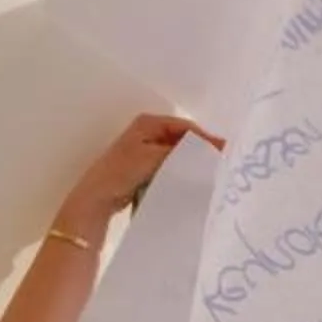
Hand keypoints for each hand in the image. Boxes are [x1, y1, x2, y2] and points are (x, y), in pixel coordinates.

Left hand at [55, 114, 218, 238]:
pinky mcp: (143, 169)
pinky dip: (178, 174)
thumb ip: (182, 152)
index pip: (185, 127)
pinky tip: (189, 183)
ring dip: (190, 164)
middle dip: (199, 152)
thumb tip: (209, 151)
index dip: (205, 139)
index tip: (224, 153)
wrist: (97, 199)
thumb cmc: (123, 172)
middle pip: (181, 140)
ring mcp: (144, 151)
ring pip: (176, 155)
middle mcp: (147, 132)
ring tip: (210, 175)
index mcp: (149, 123)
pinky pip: (168, 168)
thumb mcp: (155, 157)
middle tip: (221, 165)